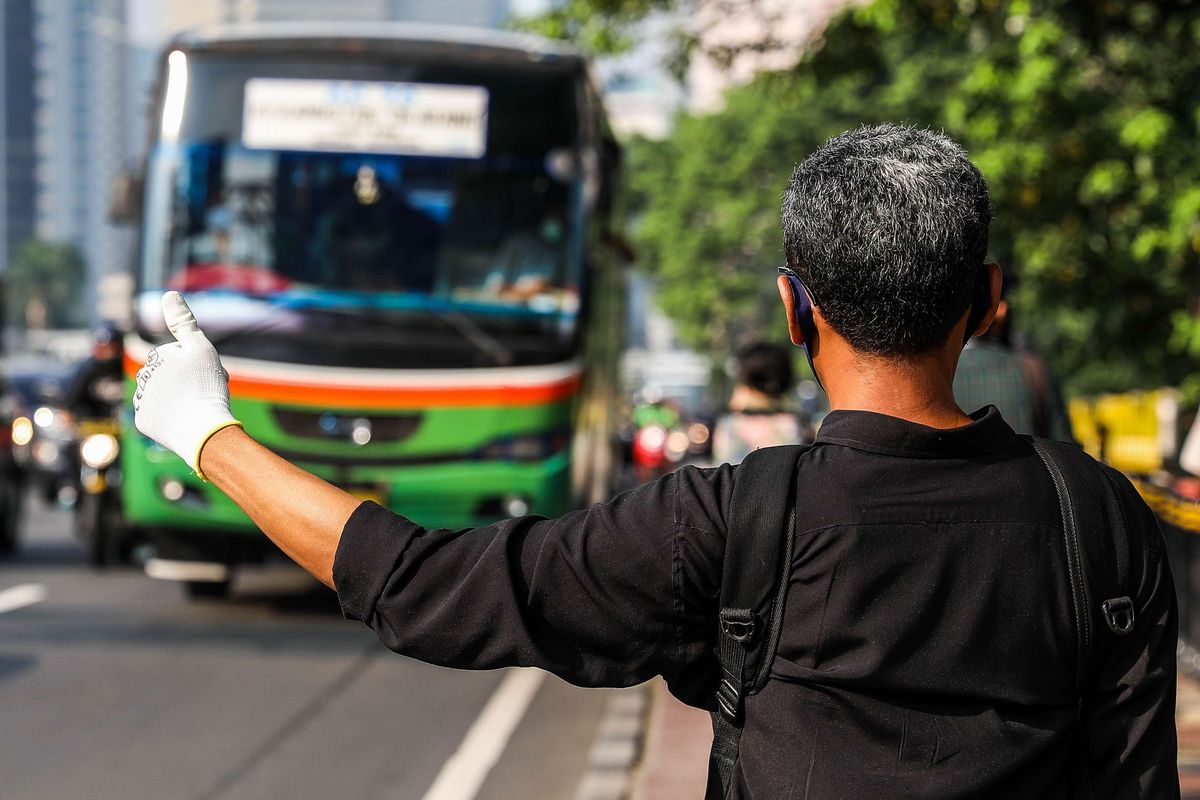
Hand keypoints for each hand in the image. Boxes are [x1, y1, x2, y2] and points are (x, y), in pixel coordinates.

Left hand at [133, 292, 241, 477]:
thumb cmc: (206, 385)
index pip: (179, 355)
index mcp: (156, 356)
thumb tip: (169, 293)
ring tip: (195, 407)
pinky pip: (159, 415)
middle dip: (185, 380)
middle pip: (169, 375)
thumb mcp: (201, 347)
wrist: (203, 430)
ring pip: (163, 394)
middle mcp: (143, 376)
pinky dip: (171, 417)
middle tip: (205, 390)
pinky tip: (183, 420)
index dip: (197, 363)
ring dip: (177, 397)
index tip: (206, 373)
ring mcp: (141, 401)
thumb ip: (183, 321)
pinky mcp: (144, 422)